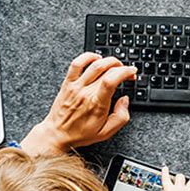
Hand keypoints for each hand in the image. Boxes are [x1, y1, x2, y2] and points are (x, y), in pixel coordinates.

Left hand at [20, 52, 136, 154]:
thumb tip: (125, 100)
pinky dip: (87, 56)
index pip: (112, 80)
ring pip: (94, 64)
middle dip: (122, 67)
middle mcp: (86, 93)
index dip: (125, 72)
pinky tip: (96, 58)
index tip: (132, 72)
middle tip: (127, 72)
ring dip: (109, 60)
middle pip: (106, 70)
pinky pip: (76, 64)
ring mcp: (76, 86)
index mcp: (97, 104)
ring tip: (115, 64)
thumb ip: (120, 117)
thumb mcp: (106, 132)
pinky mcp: (68, 83)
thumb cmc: (80, 134)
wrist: (57, 134)